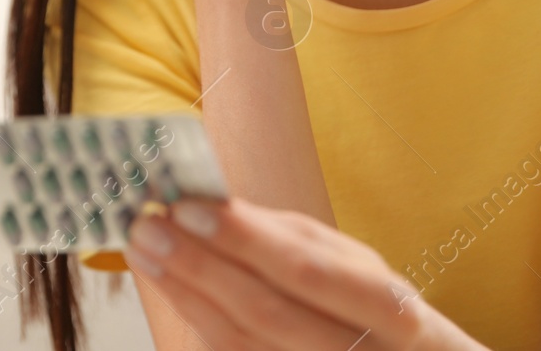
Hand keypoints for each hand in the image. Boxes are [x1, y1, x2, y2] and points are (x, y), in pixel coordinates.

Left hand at [123, 196, 486, 350]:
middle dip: (200, 265)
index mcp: (393, 311)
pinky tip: (174, 288)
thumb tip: (213, 203)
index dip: (245, 239)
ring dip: (186, 293)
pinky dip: (200, 324)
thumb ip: (290, 240)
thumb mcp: (354, 267)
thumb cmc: (373, 311)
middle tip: (148, 225)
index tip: (186, 206)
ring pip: (244, 344)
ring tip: (147, 250)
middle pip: (268, 313)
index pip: (308, 271)